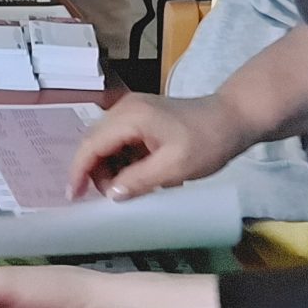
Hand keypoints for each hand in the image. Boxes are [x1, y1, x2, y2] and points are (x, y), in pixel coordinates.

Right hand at [69, 91, 255, 199]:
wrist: (234, 118)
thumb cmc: (208, 142)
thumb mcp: (175, 167)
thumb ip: (139, 180)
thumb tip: (110, 194)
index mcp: (131, 117)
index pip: (92, 144)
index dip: (79, 171)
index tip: (73, 197)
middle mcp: (125, 109)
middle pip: (94, 141)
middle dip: (94, 171)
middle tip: (109, 198)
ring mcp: (133, 110)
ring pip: (105, 142)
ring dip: (109, 167)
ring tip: (128, 189)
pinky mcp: (141, 116)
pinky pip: (120, 140)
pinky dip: (122, 160)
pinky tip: (138, 175)